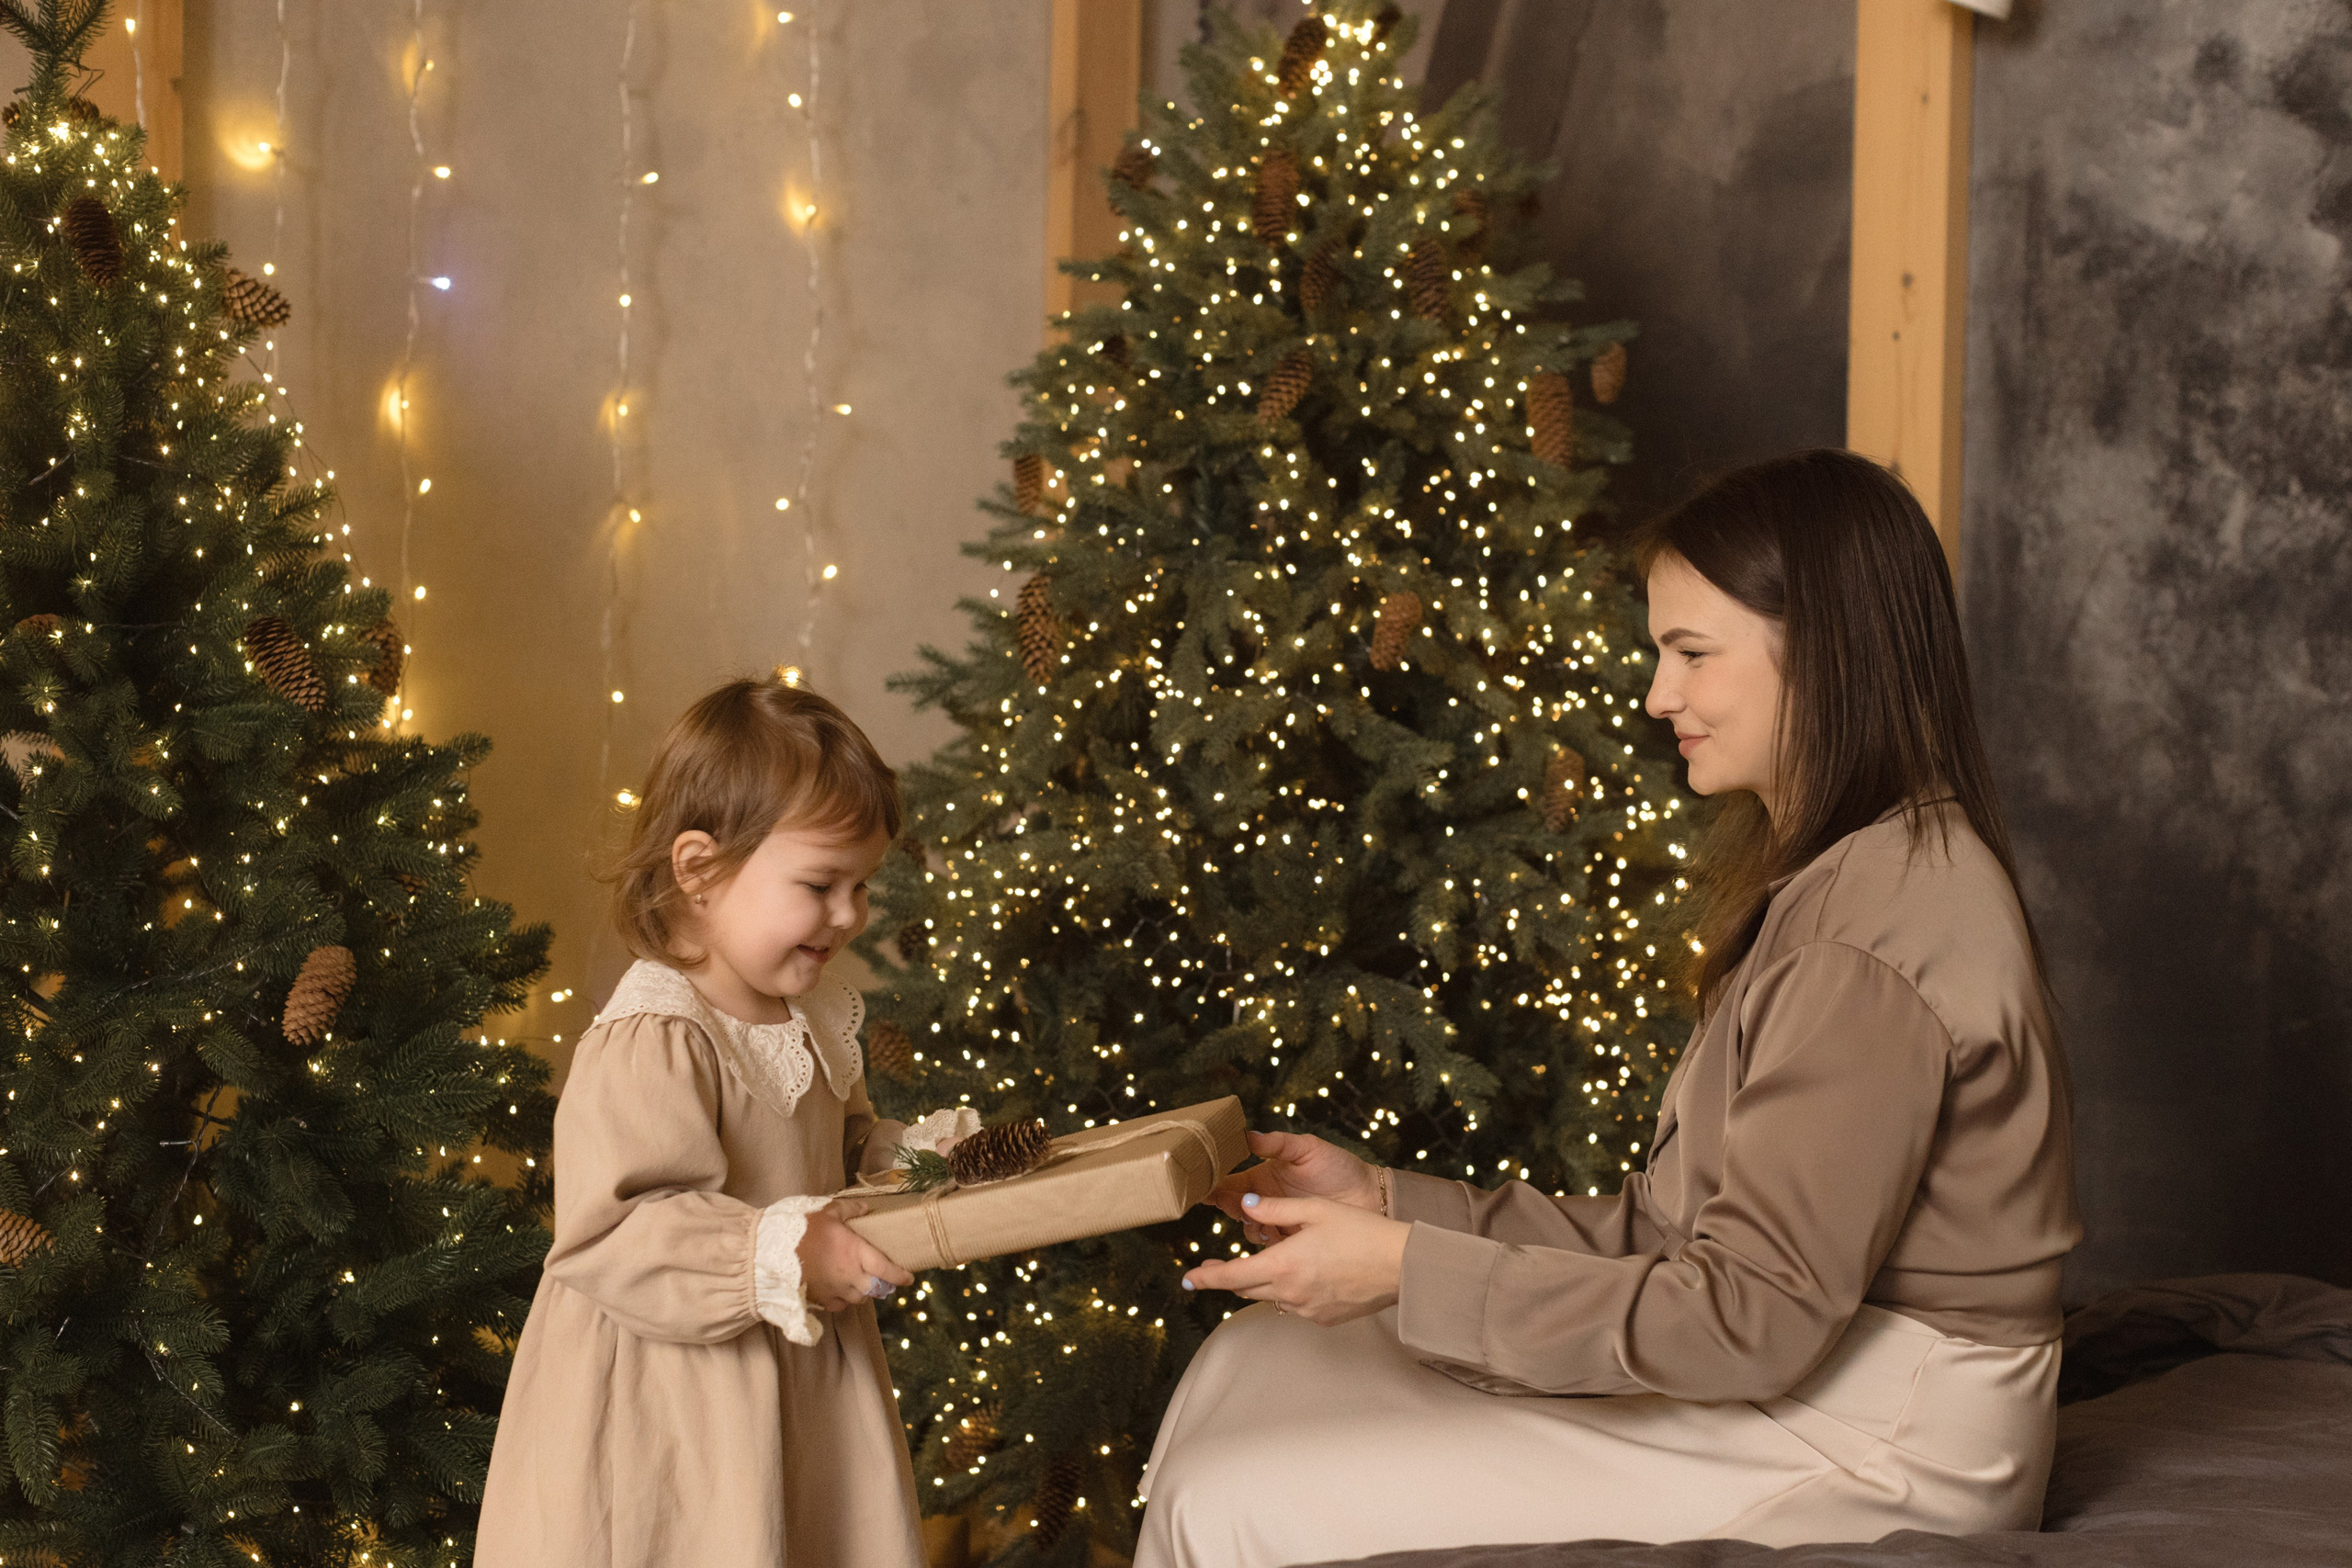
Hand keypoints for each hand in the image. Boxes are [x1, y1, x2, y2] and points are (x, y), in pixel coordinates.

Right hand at [797, 1201, 914, 1311]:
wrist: (771, 1252)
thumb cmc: (801, 1229)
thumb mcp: (827, 1211)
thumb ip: (849, 1210)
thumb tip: (866, 1208)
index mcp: (855, 1253)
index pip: (886, 1269)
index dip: (901, 1276)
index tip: (909, 1278)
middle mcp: (850, 1275)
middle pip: (875, 1289)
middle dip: (881, 1285)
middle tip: (881, 1278)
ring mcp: (835, 1290)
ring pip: (858, 1299)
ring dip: (862, 1292)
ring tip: (858, 1282)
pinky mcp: (820, 1300)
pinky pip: (839, 1305)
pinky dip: (843, 1300)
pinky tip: (839, 1290)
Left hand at [1182, 1193, 1408, 1326]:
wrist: (1401, 1265)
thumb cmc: (1361, 1232)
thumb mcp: (1314, 1210)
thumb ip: (1274, 1209)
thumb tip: (1243, 1205)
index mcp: (1283, 1264)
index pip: (1231, 1276)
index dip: (1206, 1279)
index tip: (1187, 1280)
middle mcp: (1290, 1293)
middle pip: (1246, 1289)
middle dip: (1226, 1278)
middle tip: (1210, 1268)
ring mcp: (1308, 1310)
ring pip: (1270, 1297)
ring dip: (1261, 1282)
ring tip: (1265, 1263)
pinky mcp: (1324, 1319)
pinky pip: (1295, 1305)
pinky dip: (1289, 1290)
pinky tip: (1303, 1274)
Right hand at [1207, 1130, 1382, 1245]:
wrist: (1372, 1196)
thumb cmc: (1339, 1167)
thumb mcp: (1308, 1149)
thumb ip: (1278, 1144)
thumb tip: (1248, 1136)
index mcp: (1264, 1178)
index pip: (1232, 1183)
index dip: (1216, 1186)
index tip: (1205, 1188)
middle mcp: (1267, 1202)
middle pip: (1236, 1209)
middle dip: (1230, 1207)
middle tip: (1235, 1205)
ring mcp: (1279, 1224)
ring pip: (1251, 1231)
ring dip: (1251, 1227)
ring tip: (1263, 1222)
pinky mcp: (1293, 1243)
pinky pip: (1272, 1249)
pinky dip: (1270, 1246)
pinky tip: (1277, 1239)